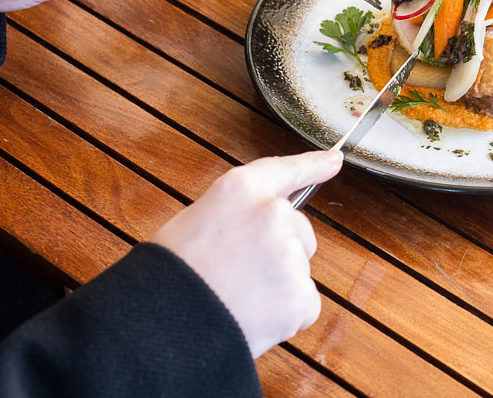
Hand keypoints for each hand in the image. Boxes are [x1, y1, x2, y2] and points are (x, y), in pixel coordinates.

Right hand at [151, 150, 343, 358]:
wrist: (159, 330)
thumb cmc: (169, 276)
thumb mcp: (196, 221)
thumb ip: (238, 212)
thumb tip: (266, 217)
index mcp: (242, 189)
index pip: (286, 170)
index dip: (313, 165)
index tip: (333, 161)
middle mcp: (274, 214)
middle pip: (298, 230)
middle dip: (279, 251)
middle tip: (237, 273)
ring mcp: (290, 254)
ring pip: (298, 269)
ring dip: (278, 285)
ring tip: (236, 298)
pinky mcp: (299, 296)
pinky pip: (303, 304)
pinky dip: (285, 315)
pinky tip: (252, 318)